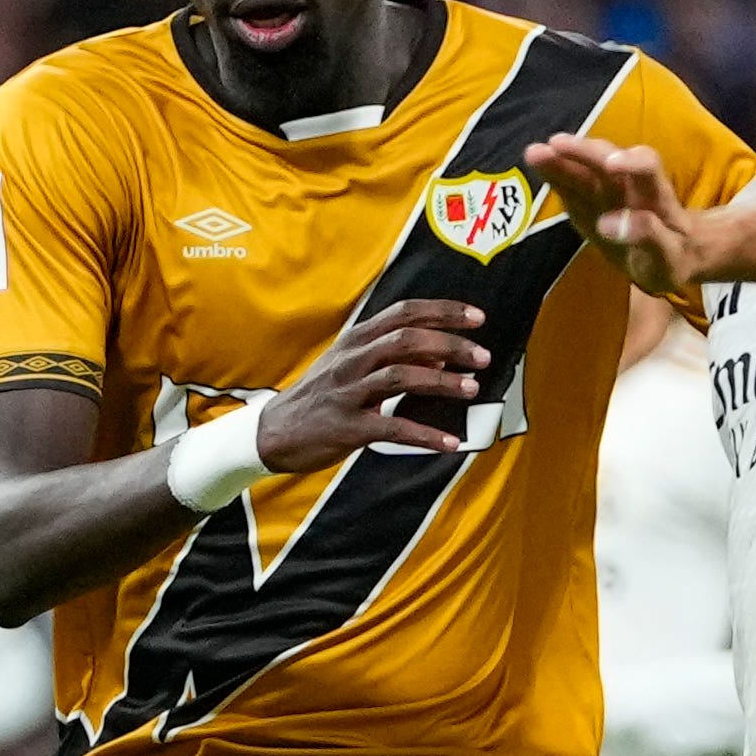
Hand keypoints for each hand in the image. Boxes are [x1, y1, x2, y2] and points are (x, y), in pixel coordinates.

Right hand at [256, 298, 489, 470]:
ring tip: (473, 388)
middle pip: (407, 340)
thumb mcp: (351, 368)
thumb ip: (393, 359)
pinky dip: (425, 435)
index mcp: (356, 340)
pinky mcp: (349, 427)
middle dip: (450, 345)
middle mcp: (352, 360)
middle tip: (483, 356)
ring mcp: (349, 392)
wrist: (272, 433)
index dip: (442, 312)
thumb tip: (440, 358)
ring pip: (402, 377)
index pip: (404, 313)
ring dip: (443, 382)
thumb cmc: (320, 398)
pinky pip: (393, 427)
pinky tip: (450, 443)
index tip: (476, 317)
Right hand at [523, 135, 709, 295]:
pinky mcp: (590, 204)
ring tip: (534, 153)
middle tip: (554, 145)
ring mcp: (608, 192)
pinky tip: (538, 164)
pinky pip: (572, 188)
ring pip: (584, 171)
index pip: (647, 168)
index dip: (632, 162)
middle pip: (608, 158)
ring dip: (561, 160)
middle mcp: (630, 185)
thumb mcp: (669, 257)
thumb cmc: (674, 256)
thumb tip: (609, 225)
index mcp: (656, 196)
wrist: (672, 254)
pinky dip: (556, 177)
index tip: (612, 164)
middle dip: (583, 151)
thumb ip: (648, 238)